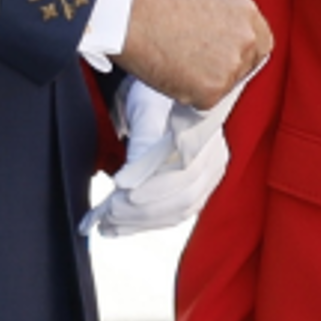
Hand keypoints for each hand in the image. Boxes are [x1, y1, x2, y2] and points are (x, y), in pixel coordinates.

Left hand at [80, 79, 247, 237]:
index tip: (119, 188)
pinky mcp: (195, 189)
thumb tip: (129, 183)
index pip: (185, 171)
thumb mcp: (146, 109)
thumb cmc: (155, 94)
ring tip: (107, 224)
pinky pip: (175, 214)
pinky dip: (146, 222)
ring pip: (179, 211)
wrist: (162, 94)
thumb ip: (143, 144)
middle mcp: (214, 157)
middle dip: (141, 211)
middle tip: (106, 214)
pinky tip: (121, 226)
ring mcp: (207, 176)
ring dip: (140, 222)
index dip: (153, 186)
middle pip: (184, 197)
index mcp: (208, 132)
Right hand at [119, 0, 270, 109]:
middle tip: (195, 63)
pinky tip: (172, 71)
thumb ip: (226, 23)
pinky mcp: (214, 90)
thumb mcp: (207, 1)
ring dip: (204, 81)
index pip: (259, 44)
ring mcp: (232, 66)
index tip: (223, 56)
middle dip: (223, 70)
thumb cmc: (159, 4)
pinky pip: (204, 101)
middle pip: (245, 67)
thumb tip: (225, 43)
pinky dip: (188, 94)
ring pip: (224, 86)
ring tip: (177, 60)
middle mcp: (247, 38)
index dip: (241, 53)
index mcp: (246, 12)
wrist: (135, 15)